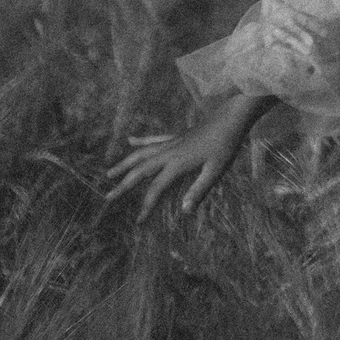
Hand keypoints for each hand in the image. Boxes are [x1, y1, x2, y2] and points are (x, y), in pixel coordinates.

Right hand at [104, 95, 270, 219]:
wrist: (232, 117)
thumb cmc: (227, 144)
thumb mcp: (216, 170)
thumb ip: (199, 190)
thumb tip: (185, 211)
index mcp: (177, 164)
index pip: (156, 189)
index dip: (146, 206)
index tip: (138, 222)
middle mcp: (169, 152)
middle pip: (140, 171)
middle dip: (123, 186)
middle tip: (108, 198)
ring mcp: (171, 142)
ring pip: (141, 153)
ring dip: (124, 164)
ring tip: (109, 174)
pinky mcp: (177, 136)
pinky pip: (154, 139)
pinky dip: (141, 140)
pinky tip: (130, 140)